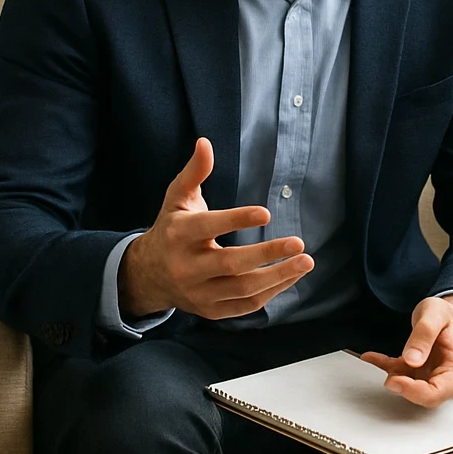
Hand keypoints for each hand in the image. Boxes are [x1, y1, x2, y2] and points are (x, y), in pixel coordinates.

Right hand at [119, 138, 313, 318]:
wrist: (147, 276)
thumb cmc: (171, 229)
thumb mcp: (177, 198)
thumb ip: (195, 172)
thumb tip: (205, 142)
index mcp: (179, 234)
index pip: (209, 227)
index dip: (237, 220)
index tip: (267, 212)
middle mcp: (187, 267)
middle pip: (230, 264)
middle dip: (267, 254)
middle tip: (299, 243)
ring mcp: (199, 293)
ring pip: (242, 290)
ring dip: (278, 277)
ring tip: (306, 261)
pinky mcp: (211, 310)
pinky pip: (245, 306)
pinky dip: (271, 292)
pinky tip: (291, 276)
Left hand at [360, 295, 452, 408]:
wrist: (451, 316)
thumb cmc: (448, 316)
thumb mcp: (436, 314)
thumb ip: (424, 334)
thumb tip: (412, 359)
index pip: (438, 392)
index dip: (414, 392)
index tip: (394, 381)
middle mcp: (450, 380)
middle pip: (425, 397)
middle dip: (404, 388)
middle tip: (387, 376)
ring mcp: (435, 380)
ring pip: (411, 389)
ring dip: (393, 375)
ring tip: (375, 358)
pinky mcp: (421, 376)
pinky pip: (403, 377)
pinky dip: (388, 368)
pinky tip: (373, 357)